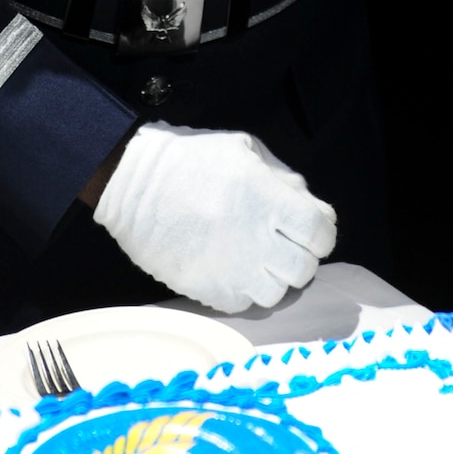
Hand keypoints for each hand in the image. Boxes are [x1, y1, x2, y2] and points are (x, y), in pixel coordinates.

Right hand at [92, 122, 336, 312]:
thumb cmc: (191, 159)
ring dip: (274, 278)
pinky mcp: (206, 289)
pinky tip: (233, 270)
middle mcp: (254, 238)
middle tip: (283, 245)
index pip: (320, 233)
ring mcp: (230, 268)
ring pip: (276, 293)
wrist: (132, 182)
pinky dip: (245, 291)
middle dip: (300, 256)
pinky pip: (244, 304)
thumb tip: (310, 206)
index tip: (310, 229)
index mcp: (267, 199)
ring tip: (258, 260)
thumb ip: (283, 178)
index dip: (320, 233)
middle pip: (304, 269)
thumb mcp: (244, 149)